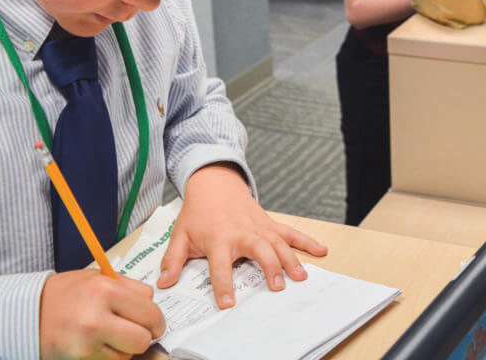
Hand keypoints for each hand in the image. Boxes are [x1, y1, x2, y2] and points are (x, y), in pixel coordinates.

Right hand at [39, 270, 164, 359]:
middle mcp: (96, 318)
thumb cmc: (64, 294)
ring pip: (128, 355)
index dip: (154, 318)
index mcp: (105, 290)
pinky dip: (108, 357)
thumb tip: (152, 303)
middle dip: (143, 336)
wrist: (27, 313)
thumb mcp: (97, 278)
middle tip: (135, 332)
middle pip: (143, 338)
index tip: (150, 321)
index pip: (150, 310)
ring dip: (123, 349)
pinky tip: (96, 345)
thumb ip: (127, 289)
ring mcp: (87, 344)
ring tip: (108, 336)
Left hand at [158, 164, 327, 307]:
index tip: (228, 303)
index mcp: (218, 238)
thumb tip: (164, 283)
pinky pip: (290, 232)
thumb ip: (172, 260)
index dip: (223, 284)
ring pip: (278, 243)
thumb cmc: (198, 212)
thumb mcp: (180, 235)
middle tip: (277, 286)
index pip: (220, 265)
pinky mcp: (269, 224)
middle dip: (269, 268)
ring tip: (300, 277)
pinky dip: (307, 241)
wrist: (214, 183)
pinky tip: (321, 251)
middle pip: (258, 250)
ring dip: (290, 259)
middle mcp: (241, 233)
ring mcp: (258, 227)